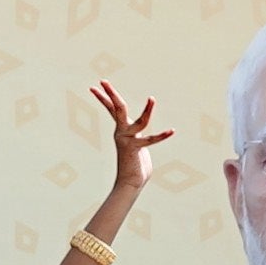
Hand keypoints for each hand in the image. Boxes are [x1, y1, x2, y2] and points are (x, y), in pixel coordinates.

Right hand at [81, 77, 166, 217]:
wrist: (130, 183)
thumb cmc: (134, 165)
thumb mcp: (133, 144)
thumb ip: (135, 136)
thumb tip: (136, 133)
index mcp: (121, 129)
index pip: (110, 109)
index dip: (103, 98)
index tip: (93, 87)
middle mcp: (122, 132)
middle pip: (116, 108)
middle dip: (110, 94)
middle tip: (102, 81)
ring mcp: (129, 140)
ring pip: (140, 122)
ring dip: (149, 111)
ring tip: (153, 99)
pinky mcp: (137, 149)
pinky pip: (151, 141)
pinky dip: (162, 136)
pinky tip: (172, 131)